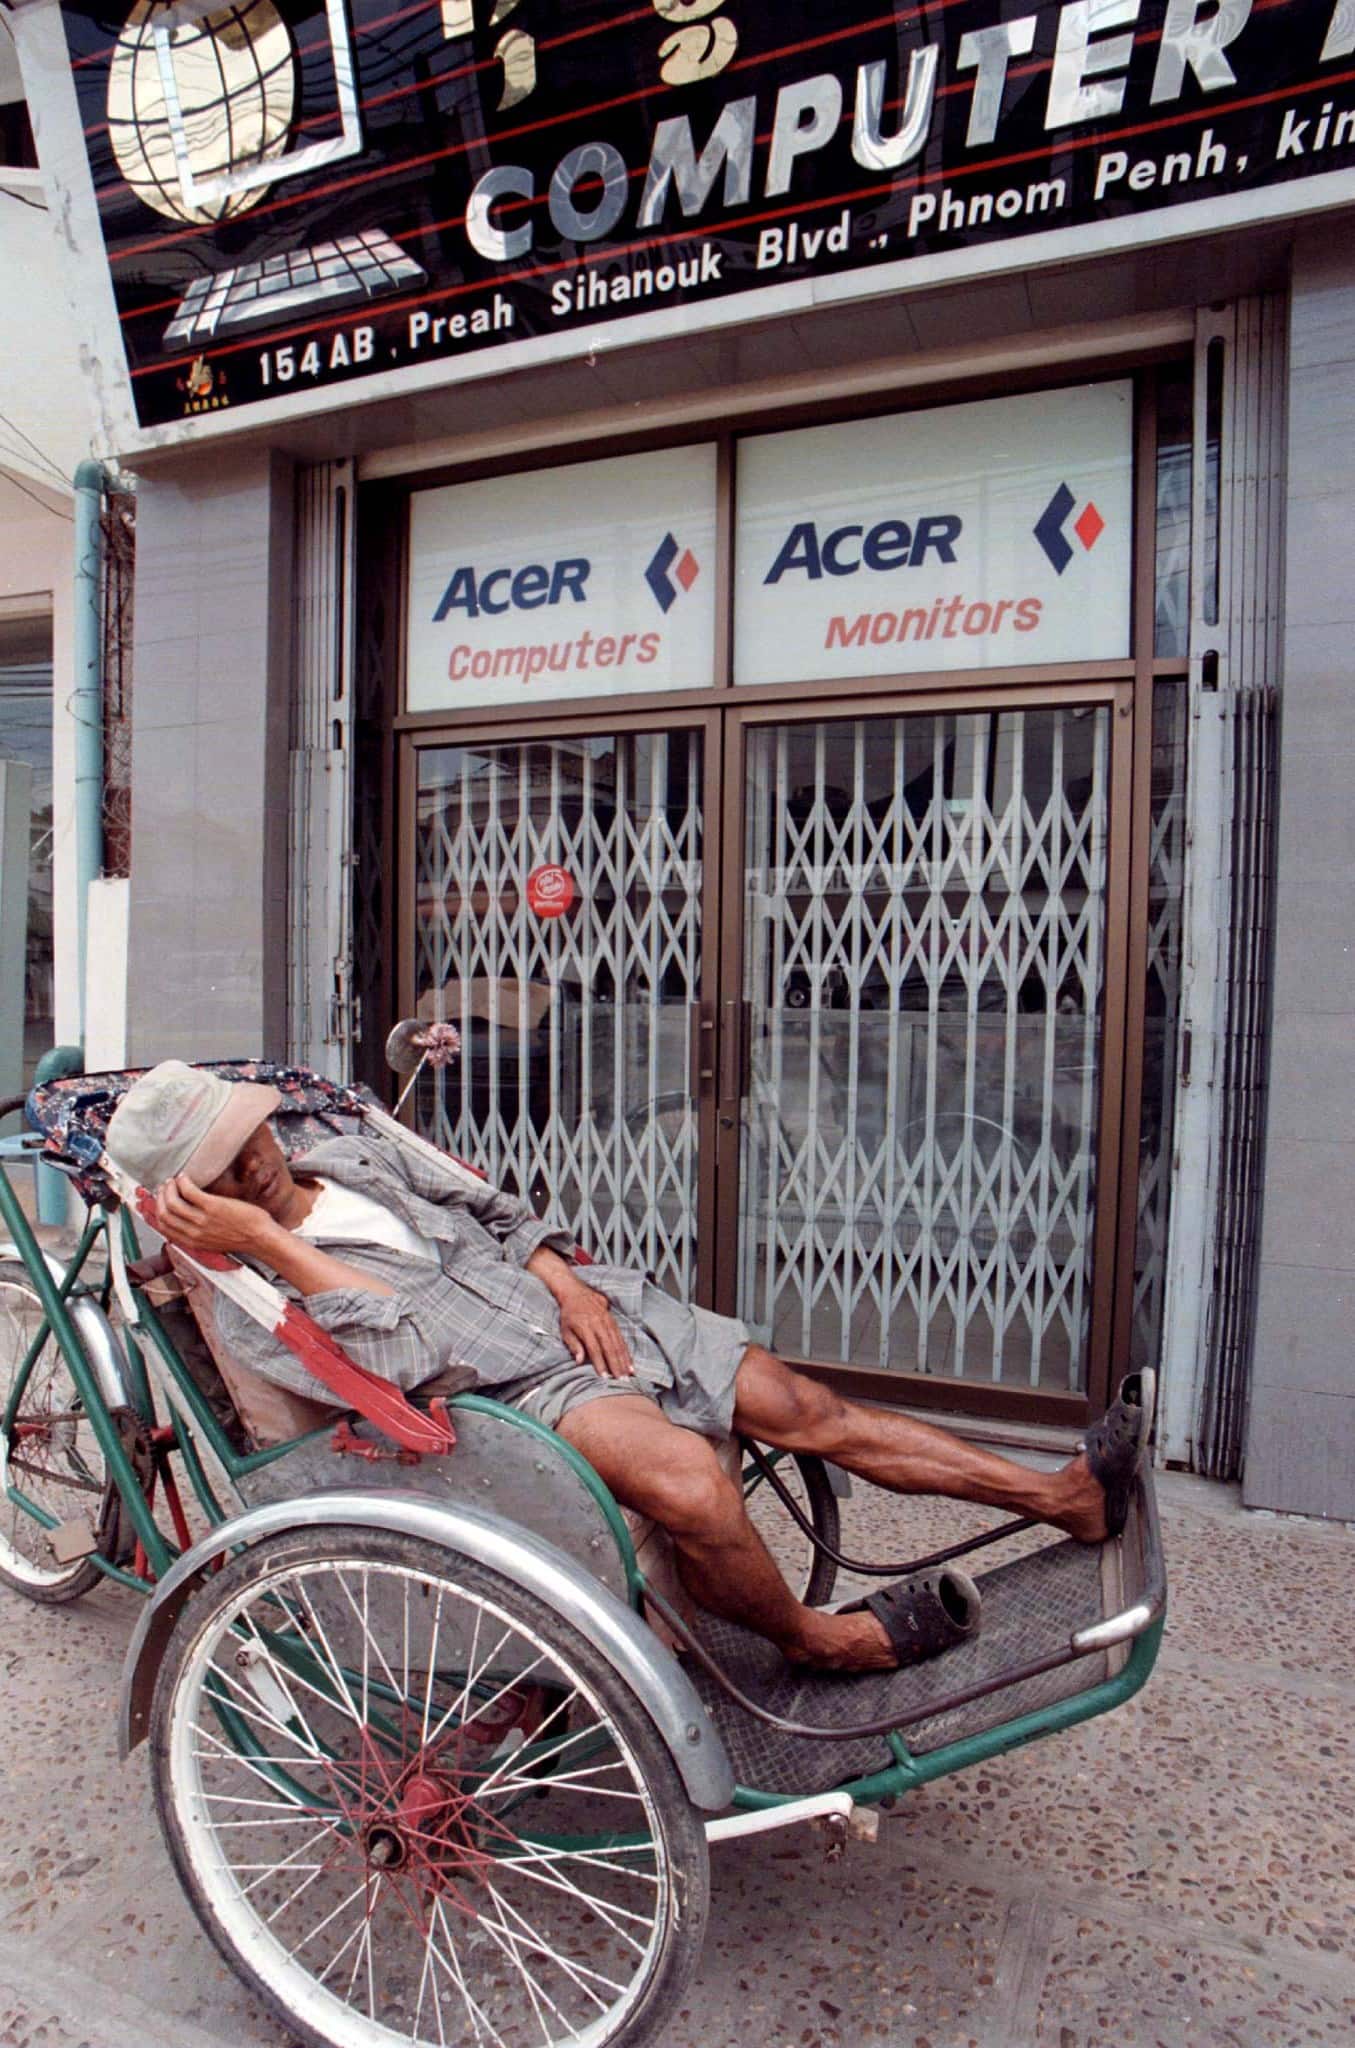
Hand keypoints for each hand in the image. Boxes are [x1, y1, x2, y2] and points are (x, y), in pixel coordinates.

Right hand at [154, 1175, 277, 1259]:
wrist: (260, 1238)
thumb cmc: (241, 1237)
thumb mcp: (212, 1242)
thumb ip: (197, 1233)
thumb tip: (186, 1221)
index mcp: (192, 1241)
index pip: (163, 1226)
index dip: (158, 1210)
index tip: (160, 1199)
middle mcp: (193, 1232)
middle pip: (164, 1213)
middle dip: (161, 1197)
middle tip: (165, 1186)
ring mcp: (202, 1220)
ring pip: (173, 1202)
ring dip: (169, 1187)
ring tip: (174, 1180)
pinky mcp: (213, 1207)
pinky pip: (189, 1191)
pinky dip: (183, 1182)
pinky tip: (186, 1177)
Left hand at [556, 1281, 633, 1378]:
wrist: (576, 1293)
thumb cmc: (569, 1314)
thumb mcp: (565, 1329)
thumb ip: (573, 1345)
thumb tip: (579, 1361)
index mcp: (585, 1327)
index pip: (594, 1348)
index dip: (600, 1363)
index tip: (604, 1376)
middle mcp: (599, 1324)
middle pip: (609, 1347)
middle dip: (616, 1365)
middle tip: (621, 1380)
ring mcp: (608, 1322)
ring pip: (618, 1343)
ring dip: (624, 1359)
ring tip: (628, 1374)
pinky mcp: (613, 1321)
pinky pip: (621, 1337)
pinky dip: (626, 1351)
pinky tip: (630, 1362)